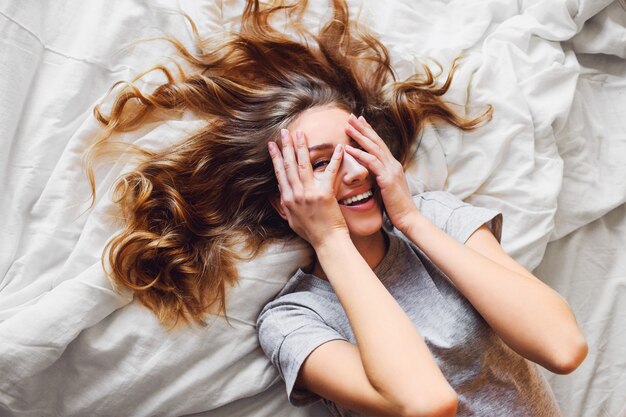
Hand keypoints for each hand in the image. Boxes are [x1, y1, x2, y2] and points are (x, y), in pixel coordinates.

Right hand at [269, 129, 348, 247]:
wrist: (327, 242)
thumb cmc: (312, 233)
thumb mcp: (292, 219)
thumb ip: (286, 204)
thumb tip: (280, 192)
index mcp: (288, 199)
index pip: (280, 173)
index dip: (276, 157)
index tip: (272, 145)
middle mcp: (296, 194)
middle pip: (289, 165)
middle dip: (286, 146)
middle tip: (284, 131)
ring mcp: (309, 194)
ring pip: (303, 165)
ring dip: (301, 147)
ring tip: (300, 133)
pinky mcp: (324, 194)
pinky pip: (330, 172)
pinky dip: (335, 159)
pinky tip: (338, 147)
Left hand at [344, 115, 417, 233]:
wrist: (408, 218)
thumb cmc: (396, 207)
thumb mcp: (385, 189)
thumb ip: (378, 178)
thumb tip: (369, 175)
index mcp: (392, 166)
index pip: (379, 144)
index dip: (369, 132)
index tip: (359, 121)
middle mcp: (392, 164)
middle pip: (376, 141)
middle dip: (363, 128)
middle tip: (351, 116)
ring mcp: (391, 170)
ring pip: (373, 147)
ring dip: (359, 136)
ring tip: (348, 126)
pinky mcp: (387, 178)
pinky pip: (372, 162)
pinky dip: (360, 154)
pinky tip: (349, 148)